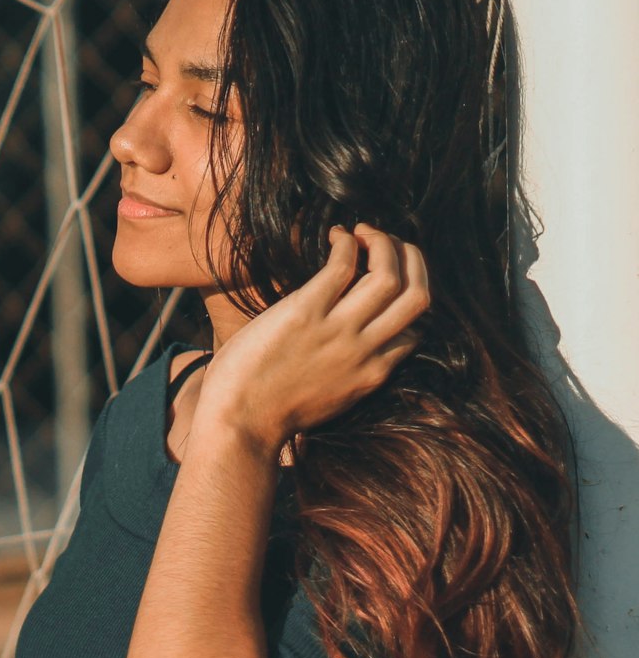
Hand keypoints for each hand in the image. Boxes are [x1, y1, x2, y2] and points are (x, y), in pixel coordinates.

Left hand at [197, 222, 429, 451]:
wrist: (239, 424)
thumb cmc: (270, 413)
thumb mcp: (328, 400)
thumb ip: (347, 374)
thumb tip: (346, 349)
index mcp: (372, 375)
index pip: (415, 331)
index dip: (406, 301)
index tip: (384, 283)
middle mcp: (364, 351)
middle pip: (418, 297)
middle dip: (412, 261)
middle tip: (389, 245)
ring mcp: (337, 332)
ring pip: (389, 276)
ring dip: (383, 243)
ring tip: (363, 234)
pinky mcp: (305, 313)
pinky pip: (342, 265)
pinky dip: (346, 243)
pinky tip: (336, 237)